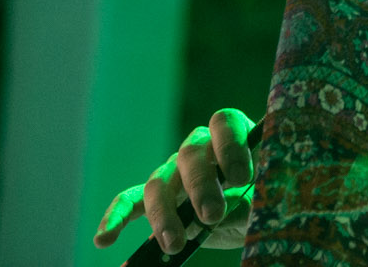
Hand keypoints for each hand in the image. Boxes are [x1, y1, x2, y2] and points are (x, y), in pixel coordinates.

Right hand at [94, 108, 255, 253]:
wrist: (243, 219)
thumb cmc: (260, 199)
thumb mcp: (263, 200)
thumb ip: (251, 200)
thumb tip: (231, 207)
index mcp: (230, 136)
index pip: (224, 123)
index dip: (231, 146)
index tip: (241, 178)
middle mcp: (197, 148)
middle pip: (189, 155)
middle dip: (200, 186)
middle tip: (212, 214)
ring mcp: (171, 171)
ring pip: (158, 183)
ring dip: (165, 215)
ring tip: (176, 244)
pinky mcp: (151, 198)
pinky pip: (128, 202)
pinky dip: (115, 219)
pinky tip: (103, 239)